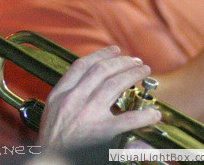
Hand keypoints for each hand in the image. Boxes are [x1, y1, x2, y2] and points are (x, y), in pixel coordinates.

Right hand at [37, 46, 160, 150]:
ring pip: (114, 85)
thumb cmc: (52, 143)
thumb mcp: (52, 114)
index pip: (81, 66)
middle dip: (122, 62)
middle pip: (101, 71)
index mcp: (59, 95)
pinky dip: (144, 116)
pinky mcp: (103, 134)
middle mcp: (72, 100)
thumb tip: (93, 88)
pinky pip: (129, 119)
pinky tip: (152, 114)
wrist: (50, 163)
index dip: (100, 54)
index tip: (114, 50)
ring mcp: (87, 115)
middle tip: (136, 61)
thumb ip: (69, 97)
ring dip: (132, 75)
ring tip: (144, 71)